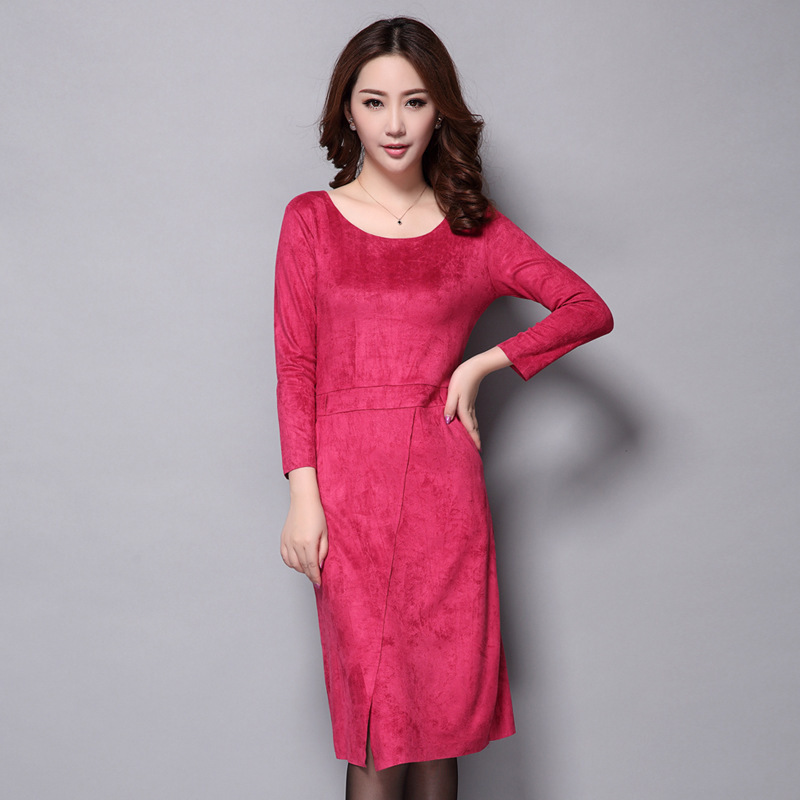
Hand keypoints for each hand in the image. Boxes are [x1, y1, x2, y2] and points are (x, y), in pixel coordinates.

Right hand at [280, 467, 328, 587]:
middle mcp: (296, 544)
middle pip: (302, 567)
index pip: (311, 566)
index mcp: (308, 542)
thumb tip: (319, 565)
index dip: (315, 576)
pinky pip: (285, 557)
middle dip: (309, 574)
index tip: (319, 583)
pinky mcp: (283, 539)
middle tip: (316, 576)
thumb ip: (323, 551)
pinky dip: (291, 563)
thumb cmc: (317, 515)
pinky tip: (297, 562)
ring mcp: (288, 541)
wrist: (303, 501)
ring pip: (292, 564)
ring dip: (301, 569)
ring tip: (308, 567)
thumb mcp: (325, 533)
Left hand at [444, 347, 511, 450]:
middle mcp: (469, 408)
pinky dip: (472, 423)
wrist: (476, 366)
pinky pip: (472, 415)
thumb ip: (450, 407)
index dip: (473, 440)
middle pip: (473, 427)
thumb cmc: (463, 377)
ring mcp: (471, 403)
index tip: (477, 450)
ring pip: (473, 421)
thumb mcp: (453, 392)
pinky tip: (470, 423)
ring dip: (474, 431)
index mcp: (464, 408)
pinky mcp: (470, 399)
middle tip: (478, 449)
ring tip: (475, 439)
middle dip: (476, 438)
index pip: (469, 428)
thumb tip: (448, 421)